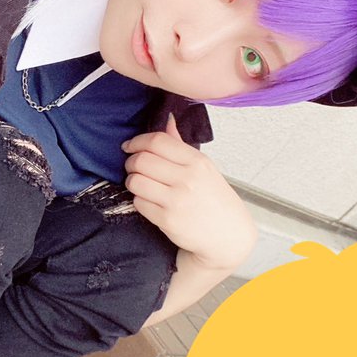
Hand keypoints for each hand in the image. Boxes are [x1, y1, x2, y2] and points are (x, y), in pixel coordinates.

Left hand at [121, 115, 255, 270]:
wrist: (226, 235)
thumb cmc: (214, 200)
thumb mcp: (204, 168)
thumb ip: (180, 145)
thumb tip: (167, 120)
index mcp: (197, 161)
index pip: (157, 141)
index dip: (137, 141)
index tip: (130, 146)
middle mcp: (187, 178)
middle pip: (142, 160)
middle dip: (131, 161)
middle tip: (133, 166)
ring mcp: (176, 200)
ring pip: (135, 181)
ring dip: (132, 181)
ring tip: (140, 183)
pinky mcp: (167, 219)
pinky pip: (138, 202)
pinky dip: (139, 200)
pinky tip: (150, 200)